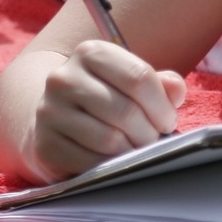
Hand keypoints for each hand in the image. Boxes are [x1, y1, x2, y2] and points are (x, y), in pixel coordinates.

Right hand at [29, 39, 188, 180]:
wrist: (53, 118)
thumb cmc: (104, 98)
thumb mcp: (129, 81)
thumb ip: (158, 83)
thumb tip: (175, 90)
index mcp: (90, 53)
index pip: (138, 77)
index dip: (161, 105)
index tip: (167, 120)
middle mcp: (64, 78)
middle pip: (126, 111)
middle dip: (150, 133)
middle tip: (154, 140)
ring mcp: (50, 112)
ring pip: (110, 140)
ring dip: (133, 152)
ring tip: (137, 150)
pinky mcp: (46, 146)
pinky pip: (91, 164)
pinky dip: (111, 169)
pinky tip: (114, 163)